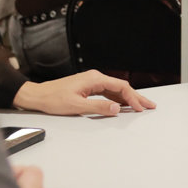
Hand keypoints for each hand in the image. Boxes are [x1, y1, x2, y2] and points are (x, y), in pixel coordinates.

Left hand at [12, 70, 157, 115]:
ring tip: (141, 107)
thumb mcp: (76, 105)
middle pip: (121, 87)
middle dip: (136, 97)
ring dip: (128, 99)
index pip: (120, 87)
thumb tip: (117, 109)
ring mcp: (92, 82)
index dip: (132, 98)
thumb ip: (98, 107)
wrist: (37, 96)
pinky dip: (118, 100)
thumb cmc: (52, 99)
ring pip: (116, 90)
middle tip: (150, 106)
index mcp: (94, 79)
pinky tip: (123, 106)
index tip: (140, 108)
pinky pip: (108, 93)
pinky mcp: (88, 88)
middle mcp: (95, 78)